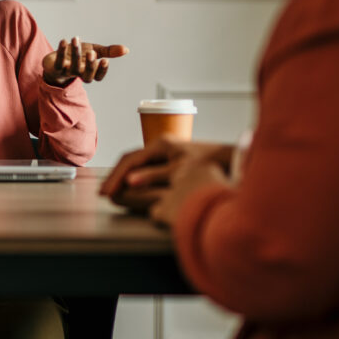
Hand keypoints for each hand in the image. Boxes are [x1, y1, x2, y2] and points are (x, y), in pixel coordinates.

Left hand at [42, 37, 128, 85]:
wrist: (56, 60)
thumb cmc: (78, 56)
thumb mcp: (95, 51)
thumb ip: (109, 51)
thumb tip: (126, 49)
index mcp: (90, 71)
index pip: (98, 76)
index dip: (102, 70)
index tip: (105, 60)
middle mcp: (79, 74)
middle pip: (86, 77)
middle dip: (90, 65)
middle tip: (92, 52)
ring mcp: (67, 72)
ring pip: (73, 67)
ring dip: (75, 53)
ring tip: (76, 39)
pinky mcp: (56, 68)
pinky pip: (59, 62)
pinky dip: (61, 51)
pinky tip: (64, 41)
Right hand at [100, 138, 232, 218]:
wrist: (234, 162)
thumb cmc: (210, 165)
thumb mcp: (179, 173)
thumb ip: (153, 177)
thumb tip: (129, 181)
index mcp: (161, 145)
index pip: (130, 160)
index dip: (115, 177)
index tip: (106, 193)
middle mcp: (161, 146)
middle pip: (130, 161)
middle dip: (116, 177)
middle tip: (104, 193)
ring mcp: (166, 153)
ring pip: (137, 164)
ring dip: (124, 178)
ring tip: (113, 192)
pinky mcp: (171, 161)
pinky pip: (147, 168)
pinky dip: (136, 179)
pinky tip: (131, 188)